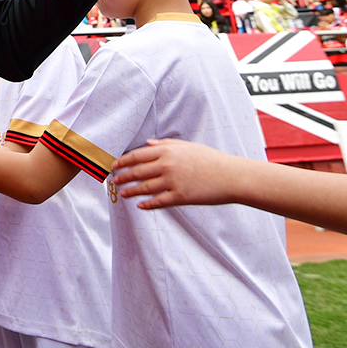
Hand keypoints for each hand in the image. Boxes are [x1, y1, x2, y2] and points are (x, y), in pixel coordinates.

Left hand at [110, 138, 245, 208]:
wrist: (231, 176)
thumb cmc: (211, 160)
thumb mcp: (188, 146)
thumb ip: (166, 144)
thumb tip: (148, 143)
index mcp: (168, 150)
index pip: (137, 155)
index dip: (123, 161)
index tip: (115, 165)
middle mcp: (167, 165)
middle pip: (137, 172)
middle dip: (123, 176)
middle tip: (115, 180)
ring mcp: (173, 181)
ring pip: (144, 187)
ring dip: (131, 191)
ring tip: (122, 193)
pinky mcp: (180, 197)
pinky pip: (158, 201)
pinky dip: (147, 204)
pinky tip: (140, 205)